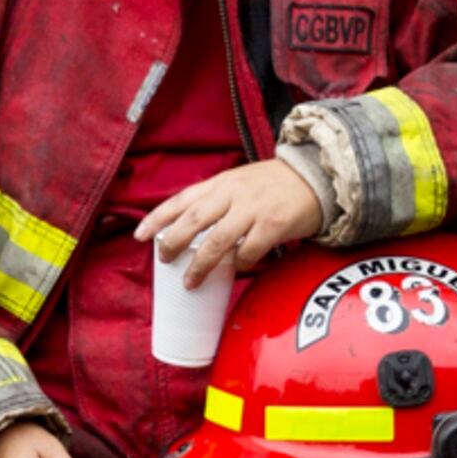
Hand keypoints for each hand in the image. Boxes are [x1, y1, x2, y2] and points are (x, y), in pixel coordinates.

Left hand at [141, 157, 323, 291]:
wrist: (316, 177)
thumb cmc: (274, 185)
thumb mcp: (240, 182)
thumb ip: (217, 200)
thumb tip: (191, 232)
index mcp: (220, 183)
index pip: (181, 200)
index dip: (157, 218)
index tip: (139, 236)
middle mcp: (232, 193)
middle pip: (192, 221)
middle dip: (173, 244)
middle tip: (164, 260)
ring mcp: (252, 209)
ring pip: (216, 241)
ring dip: (199, 265)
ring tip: (190, 281)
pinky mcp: (273, 224)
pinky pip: (248, 251)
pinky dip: (239, 265)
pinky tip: (235, 272)